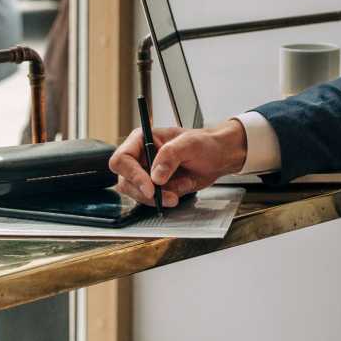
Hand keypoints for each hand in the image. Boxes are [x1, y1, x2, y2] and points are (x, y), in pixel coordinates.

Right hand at [109, 118, 246, 206]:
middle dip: (147, 192)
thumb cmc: (204, 142)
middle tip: (168, 195)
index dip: (132, 175)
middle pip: (125, 182)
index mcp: (142, 139)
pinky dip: (167, 198)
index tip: (150, 187)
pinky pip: (152, 200)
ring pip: (138, 194)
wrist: (218, 156)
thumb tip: (156, 176)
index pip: (122, 159)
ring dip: (160, 197)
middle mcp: (140, 157)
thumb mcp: (189, 143)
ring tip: (183, 186)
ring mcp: (146, 174)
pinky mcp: (155, 188)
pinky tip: (183, 186)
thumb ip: (170, 155)